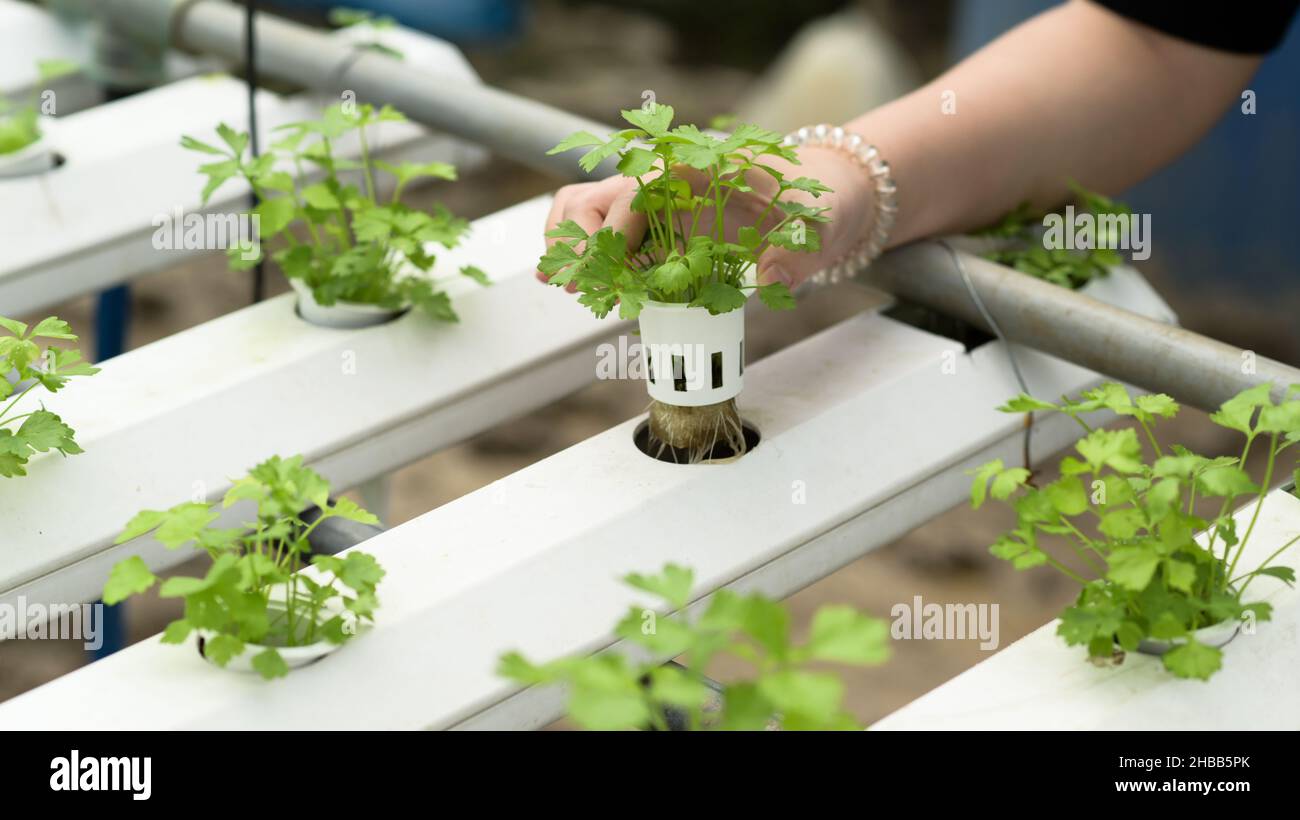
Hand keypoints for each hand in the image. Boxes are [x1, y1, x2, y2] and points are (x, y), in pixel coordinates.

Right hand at [537, 142, 875, 290]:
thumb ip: (798, 248)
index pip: (641, 185)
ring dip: (573, 245)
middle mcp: (667, 182)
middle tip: (579, 284)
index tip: (614, 262)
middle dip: (581, 239)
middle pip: (598, 195)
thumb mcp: (820, 222)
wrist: (822, 199)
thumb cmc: (817, 200)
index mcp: (700, 167)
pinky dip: (587, 258)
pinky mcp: (657, 230)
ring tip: (570, 287)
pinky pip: (606, 238)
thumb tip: (771, 279)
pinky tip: (584, 287)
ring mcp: (657, 206)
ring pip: (588, 210)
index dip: (619, 221)